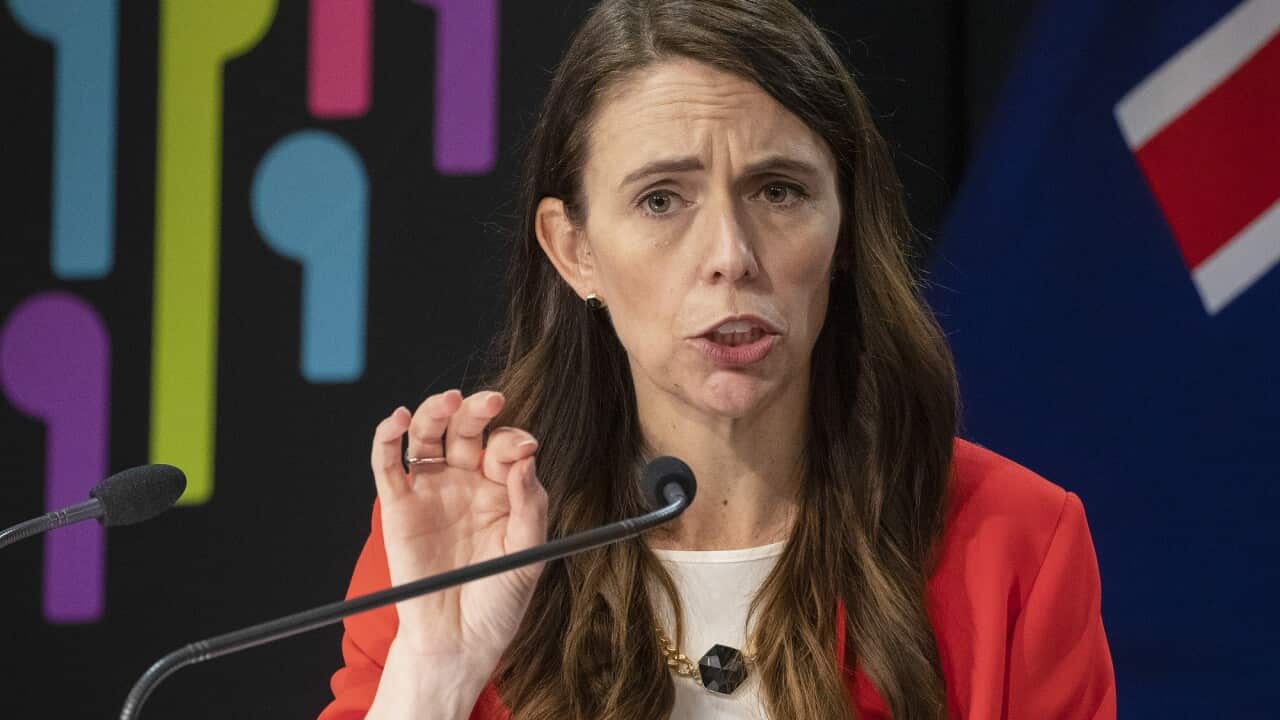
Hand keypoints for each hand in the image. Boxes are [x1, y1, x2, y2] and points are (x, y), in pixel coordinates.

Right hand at [369, 389, 546, 678]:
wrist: (459, 641)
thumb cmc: (498, 600)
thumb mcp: (528, 555)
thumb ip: (530, 506)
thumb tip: (526, 460)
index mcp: (501, 488)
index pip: (506, 448)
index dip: (514, 441)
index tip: (525, 446)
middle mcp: (465, 481)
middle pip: (467, 431)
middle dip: (477, 411)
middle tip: (490, 401)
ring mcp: (430, 490)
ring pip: (428, 436)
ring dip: (436, 411)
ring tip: (448, 401)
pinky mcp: (398, 506)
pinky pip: (388, 464)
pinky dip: (387, 437)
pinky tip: (398, 419)